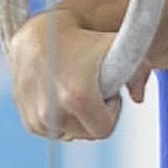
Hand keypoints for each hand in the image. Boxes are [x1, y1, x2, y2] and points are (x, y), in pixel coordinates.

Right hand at [8, 10, 148, 141]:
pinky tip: (59, 94)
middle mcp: (52, 112)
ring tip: (74, 88)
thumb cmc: (83, 38)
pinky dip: (59, 119)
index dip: (111, 111)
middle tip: (92, 88)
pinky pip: (52, 131)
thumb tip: (138, 98)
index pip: (104, 129)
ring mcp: (37, 118)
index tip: (108, 92)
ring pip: (69, 134)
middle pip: (86, 134)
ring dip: (76, 118)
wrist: (40, 32)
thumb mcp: (117, 46)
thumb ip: (139, 70)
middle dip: (94, 114)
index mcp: (76, 98)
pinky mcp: (28, 120)